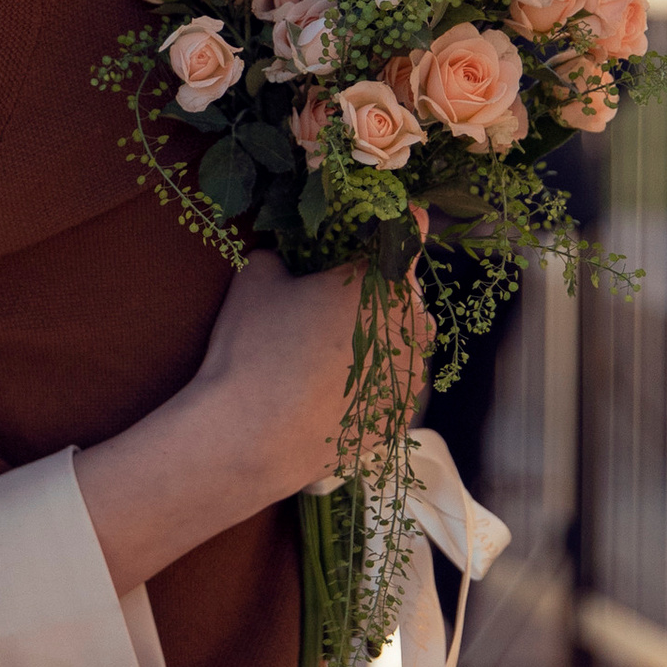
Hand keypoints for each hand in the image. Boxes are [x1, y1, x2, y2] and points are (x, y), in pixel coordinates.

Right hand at [74, 254, 428, 595]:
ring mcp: (412, 376)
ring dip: (373, 337)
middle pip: (401, 290)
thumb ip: (282, 254)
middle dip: (370, 290)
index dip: (381, 228)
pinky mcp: (399, 418)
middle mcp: (415, 325)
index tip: (355, 237)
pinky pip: (389, 385)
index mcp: (387, 278)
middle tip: (321, 302)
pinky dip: (367, 381)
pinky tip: (325, 390)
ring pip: (399, 340)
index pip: (407, 230)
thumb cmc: (256, 349)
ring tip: (321, 353)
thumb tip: (286, 258)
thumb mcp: (256, 278)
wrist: (251, 439)